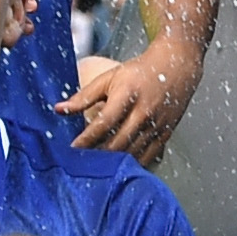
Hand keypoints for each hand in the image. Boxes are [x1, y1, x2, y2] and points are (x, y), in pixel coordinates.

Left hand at [57, 37, 200, 162]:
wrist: (177, 66)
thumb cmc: (140, 72)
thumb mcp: (110, 77)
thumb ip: (84, 95)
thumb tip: (59, 109)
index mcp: (127, 95)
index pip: (104, 123)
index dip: (86, 139)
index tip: (71, 149)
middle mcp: (143, 113)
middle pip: (117, 143)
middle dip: (97, 156)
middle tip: (80, 163)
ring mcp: (156, 126)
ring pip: (132, 153)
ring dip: (113, 163)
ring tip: (96, 169)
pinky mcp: (165, 135)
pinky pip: (147, 157)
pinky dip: (132, 165)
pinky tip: (119, 168)